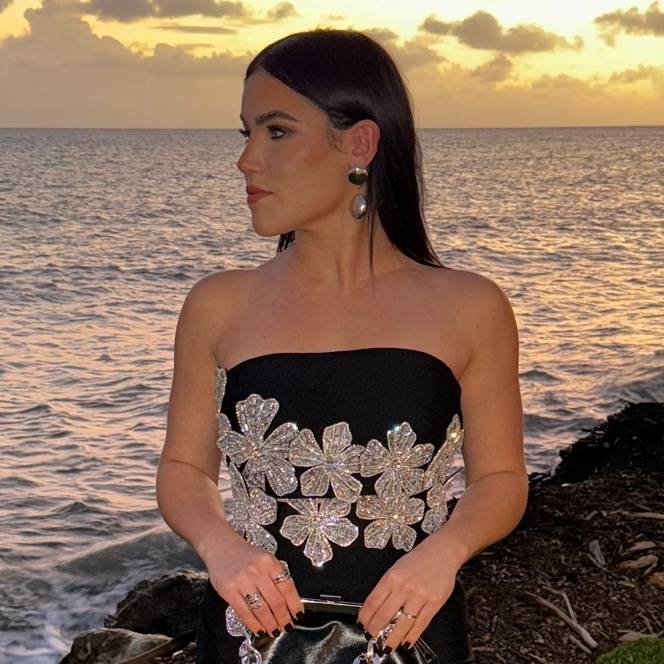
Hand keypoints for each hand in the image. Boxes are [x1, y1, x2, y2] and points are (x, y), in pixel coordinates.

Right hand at [201, 527, 304, 637]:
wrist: (221, 546)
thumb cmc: (245, 554)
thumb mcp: (265, 558)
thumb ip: (276, 576)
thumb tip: (288, 601)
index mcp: (269, 562)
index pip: (287, 587)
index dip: (294, 604)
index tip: (298, 614)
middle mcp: (257, 571)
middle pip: (275, 601)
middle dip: (283, 618)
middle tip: (287, 626)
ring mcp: (242, 581)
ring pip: (261, 609)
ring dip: (270, 624)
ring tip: (275, 631)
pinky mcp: (228, 590)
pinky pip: (244, 612)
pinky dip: (254, 624)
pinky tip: (260, 629)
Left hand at [357, 536, 458, 652]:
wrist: (441, 552)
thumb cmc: (417, 560)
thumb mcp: (396, 568)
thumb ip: (386, 587)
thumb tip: (375, 608)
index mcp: (392, 577)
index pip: (373, 602)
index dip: (365, 617)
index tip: (362, 625)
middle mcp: (404, 587)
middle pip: (384, 615)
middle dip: (375, 630)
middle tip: (372, 637)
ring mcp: (419, 596)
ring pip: (402, 624)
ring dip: (393, 638)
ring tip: (387, 646)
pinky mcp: (434, 603)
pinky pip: (420, 624)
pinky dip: (412, 636)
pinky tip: (406, 642)